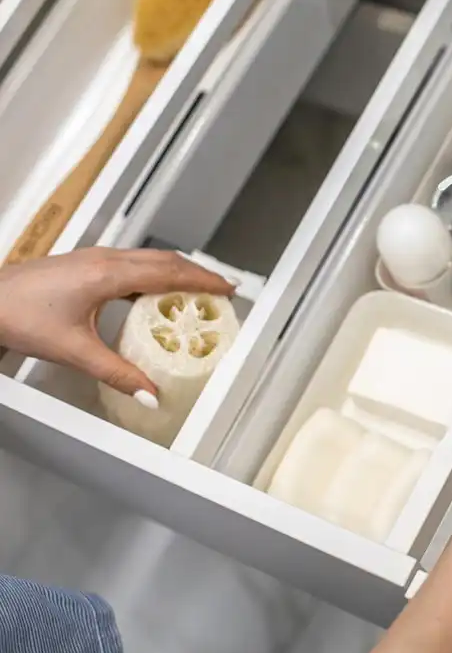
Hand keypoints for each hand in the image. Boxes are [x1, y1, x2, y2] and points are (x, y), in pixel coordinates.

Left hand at [0, 248, 232, 400]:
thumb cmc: (21, 317)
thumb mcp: (74, 351)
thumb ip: (118, 374)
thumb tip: (151, 395)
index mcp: (110, 275)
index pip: (170, 273)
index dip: (204, 280)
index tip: (230, 288)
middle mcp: (107, 259)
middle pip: (166, 260)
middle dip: (198, 273)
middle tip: (223, 290)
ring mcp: (95, 257)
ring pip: (149, 258)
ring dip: (177, 272)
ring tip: (196, 292)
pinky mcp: (85, 263)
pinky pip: (132, 263)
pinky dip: (155, 274)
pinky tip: (154, 294)